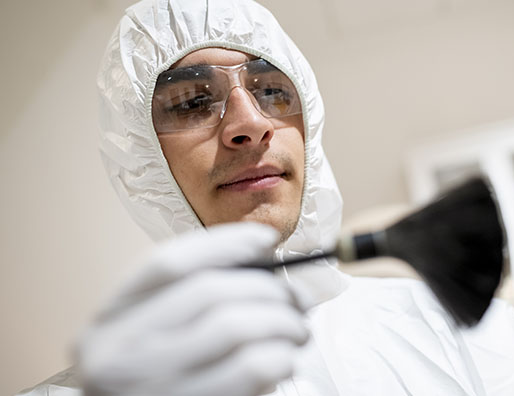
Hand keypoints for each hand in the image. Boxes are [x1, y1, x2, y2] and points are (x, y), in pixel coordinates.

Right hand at [76, 223, 308, 395]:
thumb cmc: (156, 387)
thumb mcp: (151, 340)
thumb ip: (189, 301)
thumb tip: (264, 265)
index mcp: (109, 322)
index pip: (166, 263)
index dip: (223, 244)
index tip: (265, 239)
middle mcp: (119, 353)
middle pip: (210, 291)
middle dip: (268, 289)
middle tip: (297, 300)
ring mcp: (151, 387)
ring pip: (236, 327)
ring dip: (282, 323)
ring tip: (296, 331)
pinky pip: (252, 368)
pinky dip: (281, 356)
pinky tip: (284, 361)